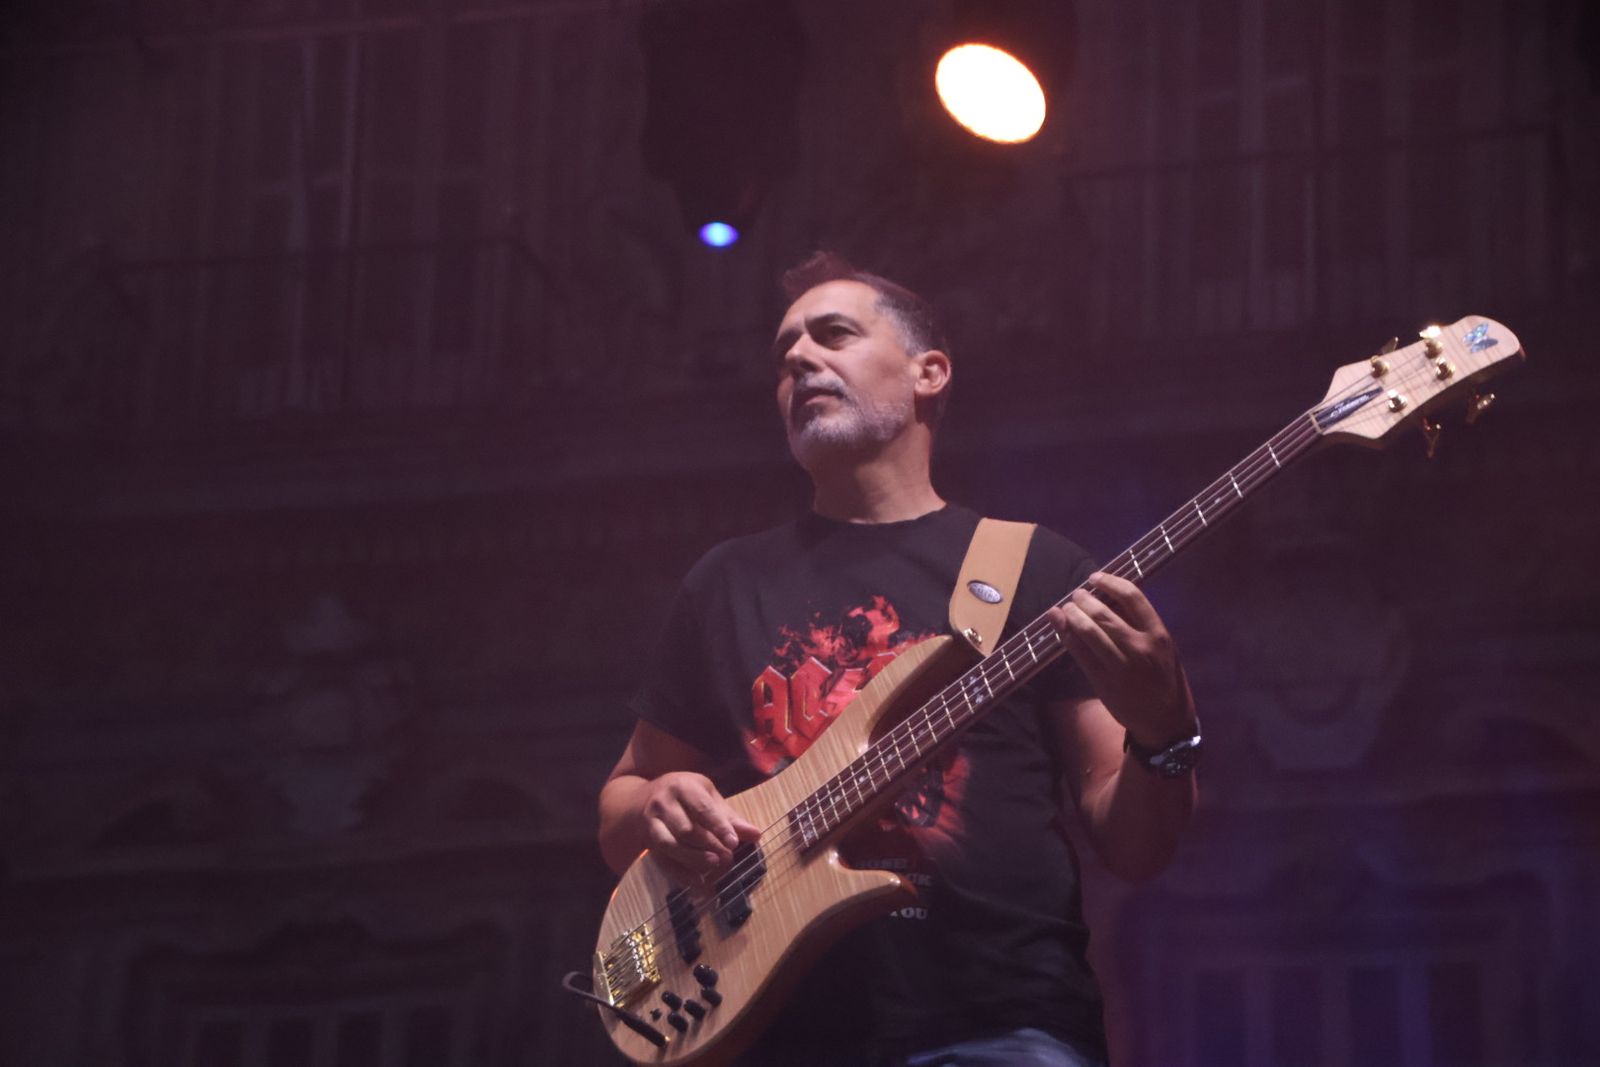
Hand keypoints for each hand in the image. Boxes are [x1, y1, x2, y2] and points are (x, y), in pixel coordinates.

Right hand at [638, 771, 762, 884]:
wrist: (641, 798)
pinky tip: (698, 882)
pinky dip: (680, 873)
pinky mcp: (645, 841)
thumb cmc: (684, 795)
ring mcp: (650, 823)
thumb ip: (729, 817)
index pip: (702, 809)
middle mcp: (663, 804)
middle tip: (727, 857)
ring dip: (692, 858)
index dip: (719, 827)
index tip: (733, 843)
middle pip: (685, 829)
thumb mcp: (706, 796)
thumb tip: (756, 834)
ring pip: (669, 845)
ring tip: (714, 865)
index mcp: (682, 788)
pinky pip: (662, 860)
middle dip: (707, 845)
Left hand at [1047, 571, 1195, 745]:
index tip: (1096, 577)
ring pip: (1088, 632)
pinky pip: (1079, 654)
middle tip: (1075, 595)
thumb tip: (1109, 598)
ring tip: (1064, 608)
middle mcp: (1139, 648)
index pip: (1132, 597)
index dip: (1110, 582)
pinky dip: (1067, 637)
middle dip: (1084, 600)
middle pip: (1104, 614)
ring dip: (1071, 616)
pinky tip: (1061, 628)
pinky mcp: (1103, 681)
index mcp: (1158, 635)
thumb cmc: (1164, 677)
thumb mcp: (1164, 648)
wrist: (1164, 720)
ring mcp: (1120, 666)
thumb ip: (1142, 625)